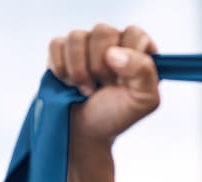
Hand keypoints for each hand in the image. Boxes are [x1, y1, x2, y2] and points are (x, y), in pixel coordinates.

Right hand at [47, 24, 160, 144]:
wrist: (85, 130)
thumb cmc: (116, 114)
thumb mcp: (143, 101)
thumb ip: (144, 72)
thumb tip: (114, 53)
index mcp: (137, 50)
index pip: (133, 33)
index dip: (126, 59)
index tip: (122, 81)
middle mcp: (112, 41)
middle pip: (102, 32)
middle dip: (100, 67)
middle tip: (103, 87)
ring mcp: (86, 43)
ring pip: (76, 37)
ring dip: (79, 71)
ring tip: (87, 88)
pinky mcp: (62, 49)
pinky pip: (57, 45)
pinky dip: (61, 69)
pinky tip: (69, 82)